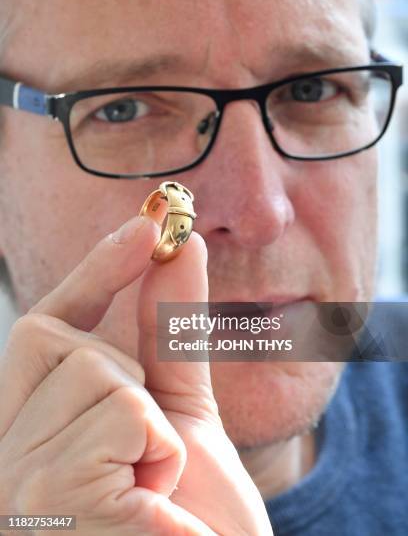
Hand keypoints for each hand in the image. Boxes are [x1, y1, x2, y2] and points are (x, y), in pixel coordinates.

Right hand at [0, 214, 271, 534]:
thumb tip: (178, 246)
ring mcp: (20, 485)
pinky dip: (163, 461)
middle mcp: (3, 458)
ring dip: (154, 437)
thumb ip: (168, 329)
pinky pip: (129, 423)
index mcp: (30, 433)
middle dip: (130, 386)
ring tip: (150, 497)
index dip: (95, 271)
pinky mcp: (56, 503)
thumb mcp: (178, 413)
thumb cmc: (190, 514)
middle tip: (148, 463)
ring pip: (104, 382)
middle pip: (70, 349)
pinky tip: (154, 516)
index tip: (143, 226)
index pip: (46, 330)